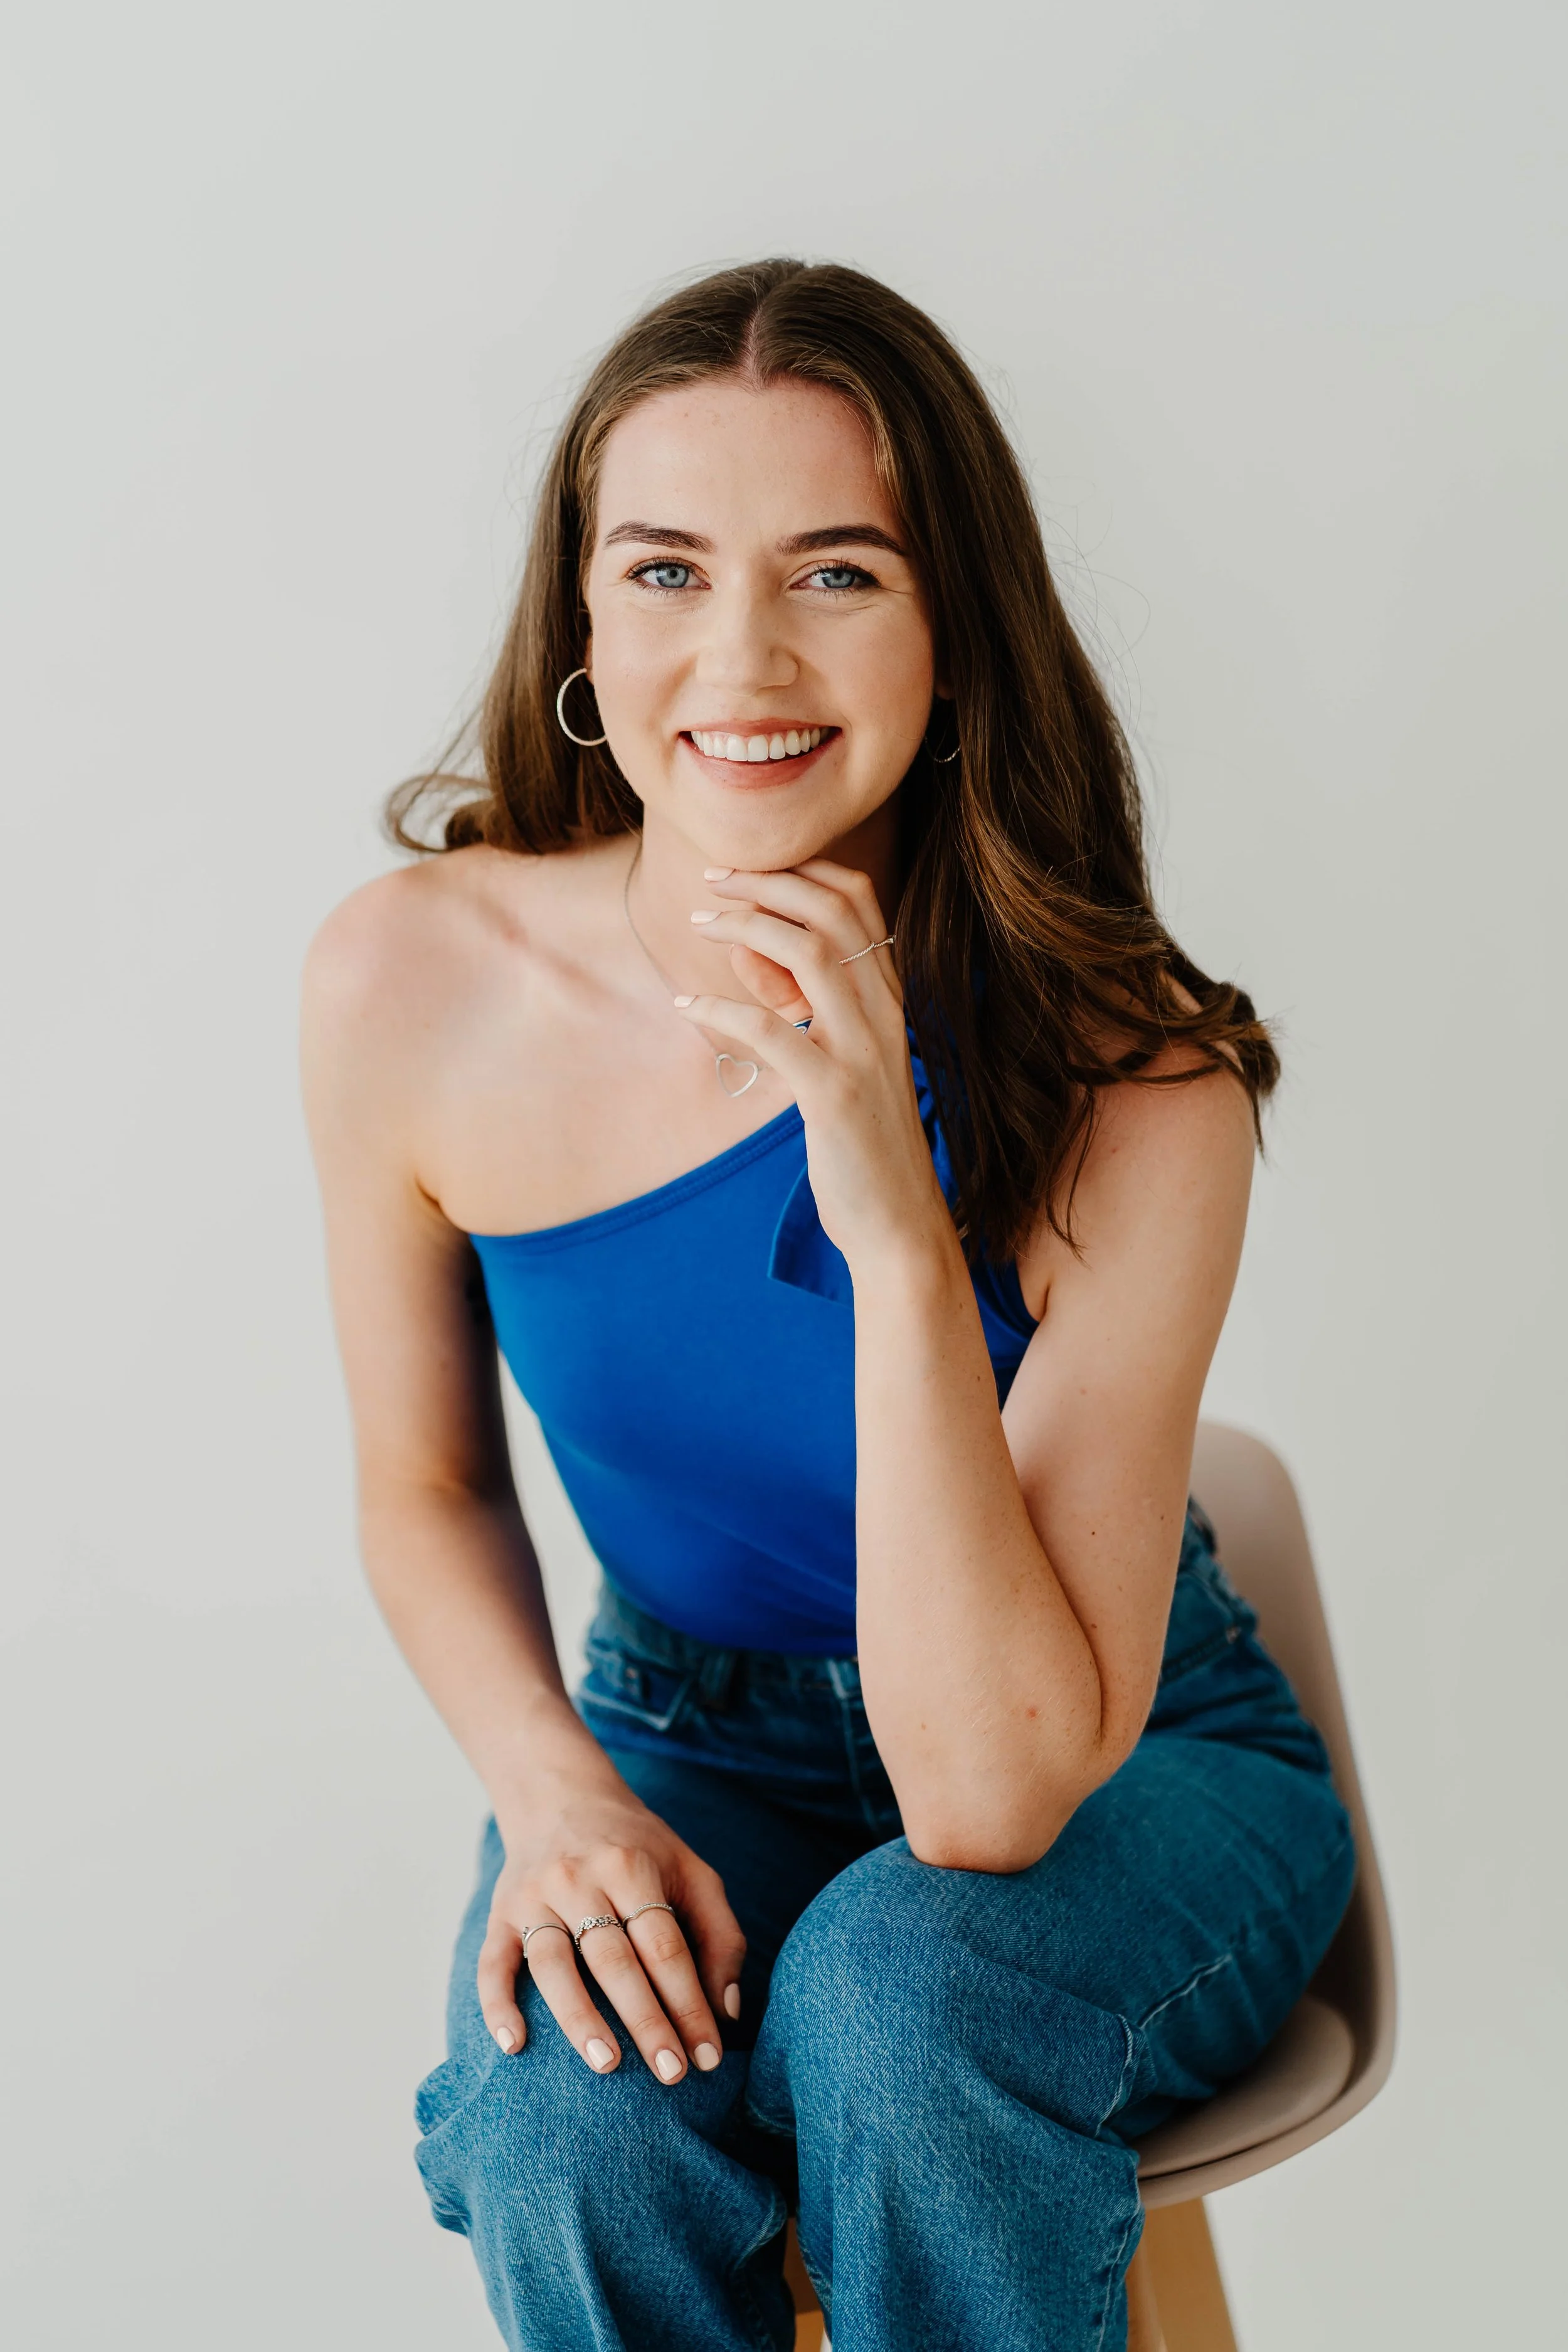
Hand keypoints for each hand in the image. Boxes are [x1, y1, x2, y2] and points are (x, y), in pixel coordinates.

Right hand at [478, 1781, 745, 2081]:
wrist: (562, 1795)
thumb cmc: (639, 1847)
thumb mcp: (692, 1871)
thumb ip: (721, 1935)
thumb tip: (729, 2011)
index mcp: (633, 1868)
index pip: (665, 1947)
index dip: (690, 2004)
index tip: (708, 2057)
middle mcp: (580, 1879)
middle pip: (615, 1960)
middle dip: (646, 2021)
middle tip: (671, 2074)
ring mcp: (535, 1896)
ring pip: (554, 1964)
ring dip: (580, 2018)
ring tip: (607, 2065)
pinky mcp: (500, 1913)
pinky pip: (493, 1963)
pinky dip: (498, 2004)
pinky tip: (514, 2045)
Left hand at [679, 859, 952, 1269]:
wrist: (900, 1223)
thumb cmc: (862, 1142)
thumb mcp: (839, 1059)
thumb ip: (802, 1007)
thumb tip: (747, 959)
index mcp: (891, 1000)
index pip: (860, 900)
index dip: (804, 869)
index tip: (750, 870)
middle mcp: (885, 1014)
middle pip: (833, 910)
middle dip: (768, 882)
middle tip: (712, 880)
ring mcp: (863, 1051)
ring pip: (810, 953)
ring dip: (746, 926)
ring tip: (698, 921)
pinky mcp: (833, 1094)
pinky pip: (769, 1031)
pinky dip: (721, 1008)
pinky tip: (684, 1002)